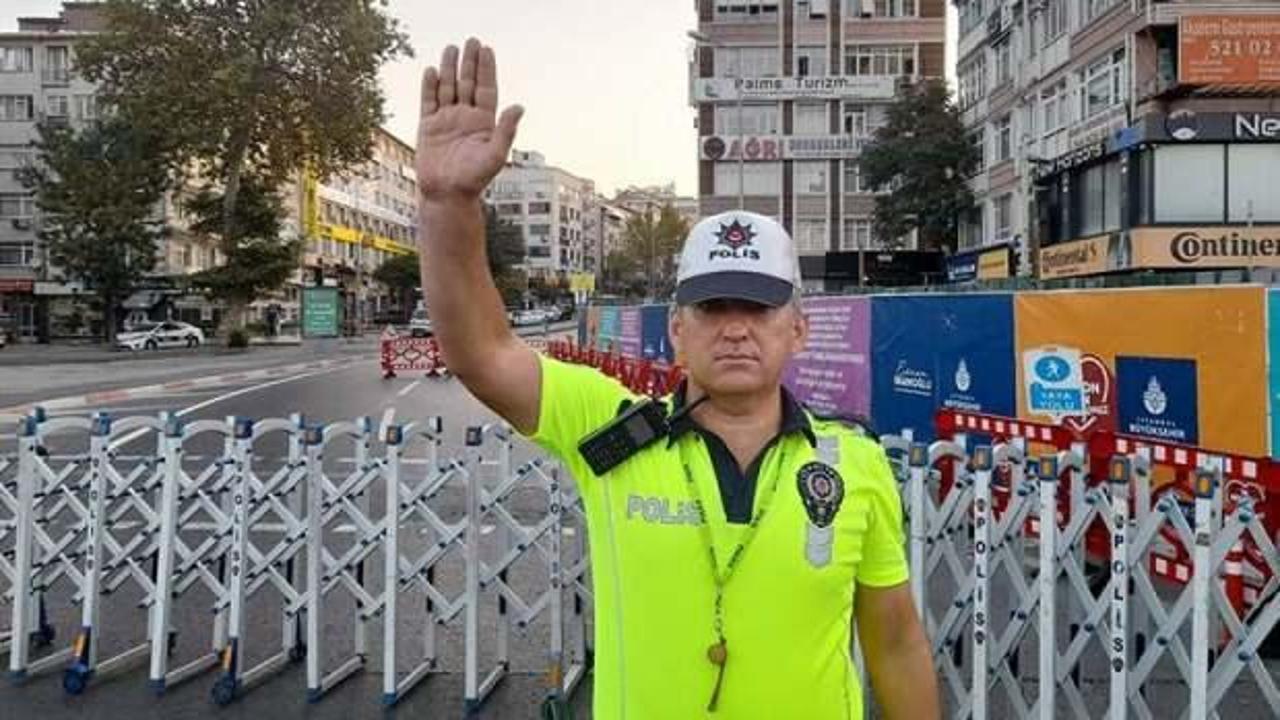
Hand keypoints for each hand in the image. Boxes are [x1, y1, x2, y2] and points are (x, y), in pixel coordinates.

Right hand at [417, 38, 522, 201]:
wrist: (447, 196)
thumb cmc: (474, 180)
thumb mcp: (495, 155)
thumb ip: (506, 130)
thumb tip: (519, 106)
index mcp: (484, 123)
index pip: (486, 90)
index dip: (486, 70)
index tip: (487, 50)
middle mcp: (466, 119)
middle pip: (468, 84)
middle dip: (469, 63)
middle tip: (472, 41)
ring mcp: (446, 121)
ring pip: (448, 89)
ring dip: (450, 69)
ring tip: (452, 48)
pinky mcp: (428, 127)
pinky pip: (428, 102)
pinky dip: (430, 86)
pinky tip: (432, 71)